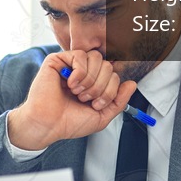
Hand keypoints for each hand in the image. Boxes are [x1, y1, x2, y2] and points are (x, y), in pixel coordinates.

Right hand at [7, 50, 136, 150]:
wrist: (48, 125)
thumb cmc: (69, 122)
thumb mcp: (101, 115)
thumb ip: (119, 101)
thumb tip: (132, 83)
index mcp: (93, 83)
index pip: (114, 75)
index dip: (110, 91)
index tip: (95, 105)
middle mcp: (83, 72)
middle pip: (108, 65)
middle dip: (101, 87)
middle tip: (85, 99)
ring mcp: (70, 65)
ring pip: (96, 58)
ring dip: (90, 80)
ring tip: (77, 92)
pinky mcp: (57, 60)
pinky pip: (80, 55)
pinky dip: (79, 73)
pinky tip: (71, 84)